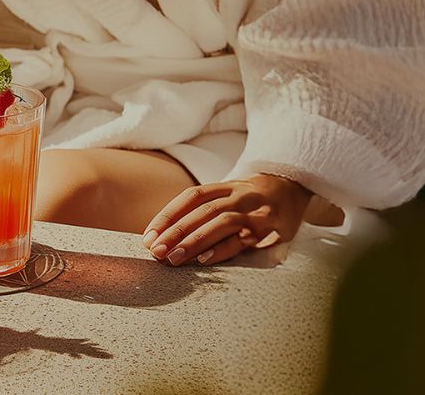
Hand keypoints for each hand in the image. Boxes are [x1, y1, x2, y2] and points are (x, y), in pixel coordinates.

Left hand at [141, 174, 312, 265]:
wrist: (296, 186)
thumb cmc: (252, 198)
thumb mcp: (229, 194)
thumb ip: (203, 210)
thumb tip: (164, 234)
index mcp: (225, 186)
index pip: (191, 197)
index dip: (168, 215)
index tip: (149, 235)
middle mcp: (239, 195)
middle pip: (202, 211)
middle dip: (176, 231)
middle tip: (155, 250)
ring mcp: (256, 211)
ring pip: (221, 223)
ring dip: (194, 241)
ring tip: (173, 258)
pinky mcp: (272, 228)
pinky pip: (244, 239)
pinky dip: (222, 249)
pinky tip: (204, 260)